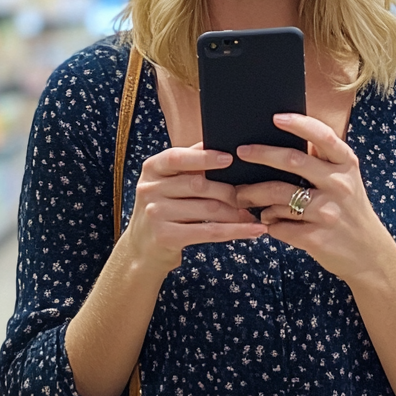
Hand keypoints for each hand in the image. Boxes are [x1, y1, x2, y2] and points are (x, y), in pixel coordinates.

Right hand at [124, 143, 264, 276]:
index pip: (178, 157)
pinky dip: (236, 230)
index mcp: (152, 168)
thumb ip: (189, 164)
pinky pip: (209, 231)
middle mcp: (150, 189)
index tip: (229, 158)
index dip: (204, 157)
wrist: (142, 247)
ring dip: (236, 212)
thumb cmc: (164, 208)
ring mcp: (155, 213)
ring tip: (252, 214)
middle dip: (229, 191)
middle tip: (251, 195)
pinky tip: (253, 230)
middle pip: (199, 185)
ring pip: (208, 208)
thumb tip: (223, 148)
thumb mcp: (167, 182)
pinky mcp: (166, 236)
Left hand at [234, 114, 392, 283]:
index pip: (323, 136)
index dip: (299, 124)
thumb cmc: (348, 209)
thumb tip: (279, 139)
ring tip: (243, 196)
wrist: (369, 253)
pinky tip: (269, 221)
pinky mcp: (316, 238)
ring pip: (278, 197)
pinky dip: (269, 222)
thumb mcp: (345, 178)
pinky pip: (279, 225)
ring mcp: (328, 213)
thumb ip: (322, 160)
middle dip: (261, 154)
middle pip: (293, 162)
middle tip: (241, 152)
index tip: (276, 117)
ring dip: (255, 195)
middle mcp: (339, 185)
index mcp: (346, 164)